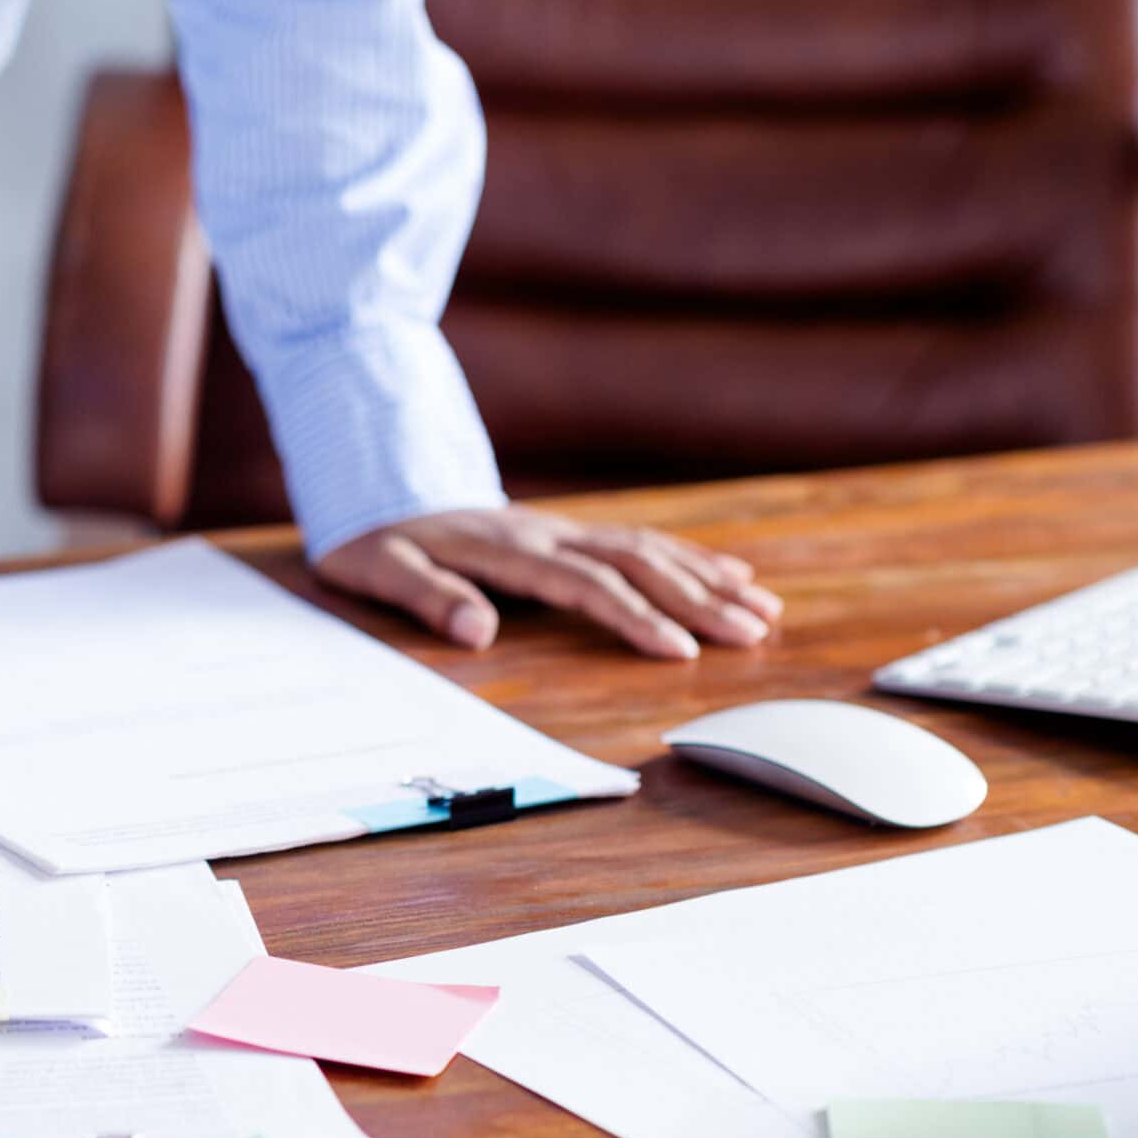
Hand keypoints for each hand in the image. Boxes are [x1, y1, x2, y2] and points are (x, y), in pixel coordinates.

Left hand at [314, 506, 781, 658]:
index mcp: (508, 548)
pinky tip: (732, 573)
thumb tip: (478, 632)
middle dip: (698, 599)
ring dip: (708, 578)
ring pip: (649, 548)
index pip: (585, 584)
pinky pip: (639, 540)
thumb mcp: (380, 567)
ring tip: (764, 609)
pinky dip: (690, 557)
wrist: (373, 486)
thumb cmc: (375, 538)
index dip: (634, 616)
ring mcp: (562, 527)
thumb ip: (427, 597)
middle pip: (635, 563)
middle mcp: (547, 532)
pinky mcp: (567, 529)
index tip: (681, 650)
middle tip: (755, 633)